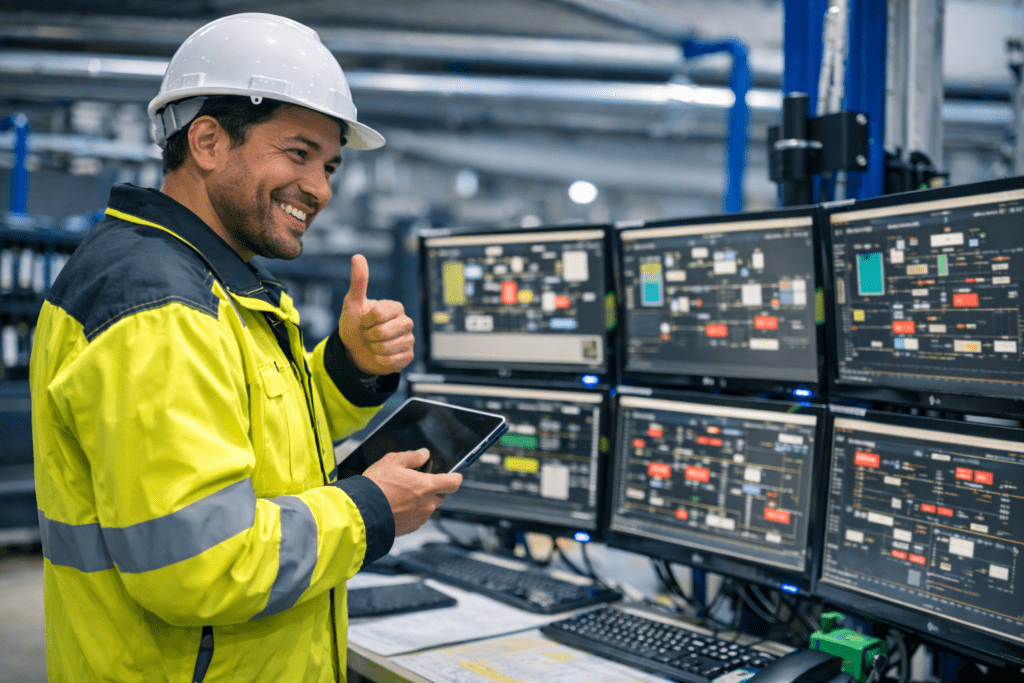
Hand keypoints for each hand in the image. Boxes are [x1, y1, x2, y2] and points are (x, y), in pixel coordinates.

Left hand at [339, 254, 414, 374]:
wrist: (354, 351)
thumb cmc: (355, 325)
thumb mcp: (353, 303)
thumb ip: (358, 281)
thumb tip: (358, 256)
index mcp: (395, 307)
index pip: (380, 313)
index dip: (366, 321)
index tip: (363, 321)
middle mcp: (405, 322)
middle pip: (385, 333)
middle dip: (370, 336)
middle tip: (368, 335)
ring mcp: (408, 340)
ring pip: (389, 348)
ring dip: (375, 350)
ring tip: (374, 345)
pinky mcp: (408, 356)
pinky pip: (394, 361)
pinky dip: (381, 361)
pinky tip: (379, 356)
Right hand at [362, 449, 461, 536]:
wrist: (362, 513)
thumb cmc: (377, 487)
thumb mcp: (393, 461)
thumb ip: (412, 457)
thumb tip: (423, 454)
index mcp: (428, 486)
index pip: (454, 482)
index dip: (455, 477)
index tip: (453, 475)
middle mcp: (428, 504)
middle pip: (440, 495)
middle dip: (432, 488)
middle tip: (416, 482)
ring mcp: (420, 518)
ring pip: (427, 507)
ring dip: (420, 501)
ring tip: (401, 494)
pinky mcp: (410, 528)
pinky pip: (417, 518)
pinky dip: (411, 512)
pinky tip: (396, 506)